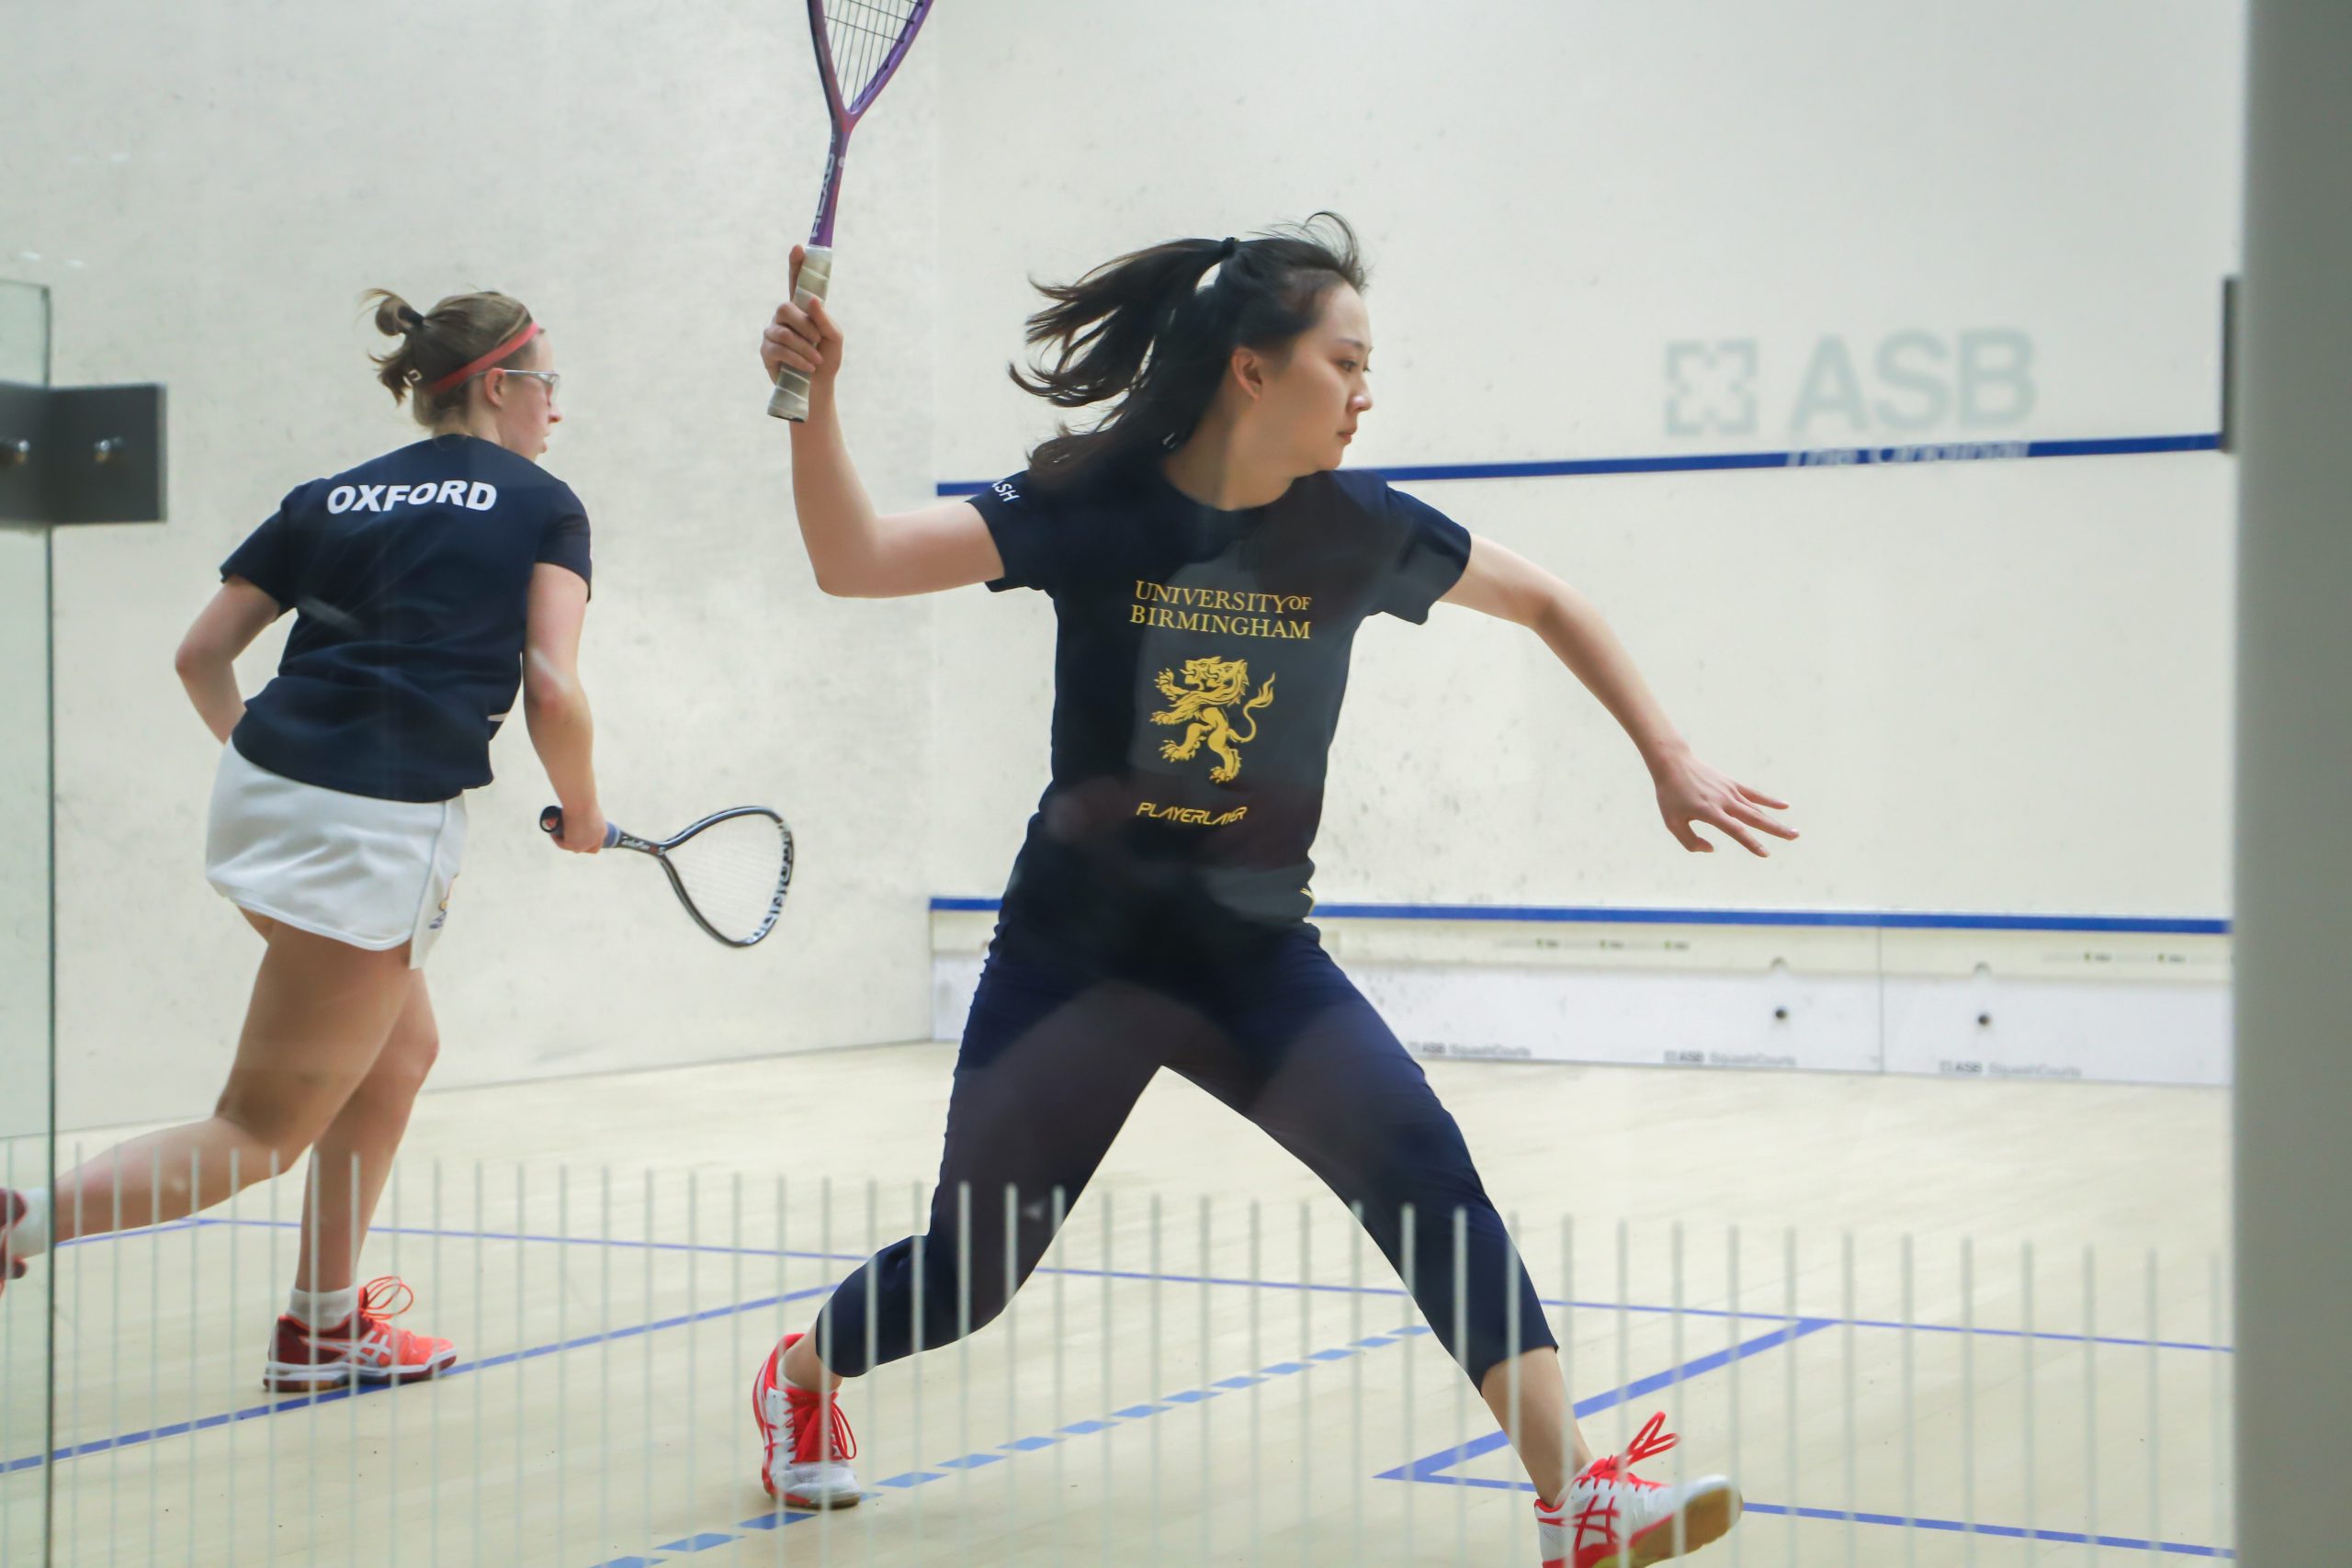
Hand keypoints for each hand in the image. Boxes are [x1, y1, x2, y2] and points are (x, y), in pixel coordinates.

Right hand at [556, 806, 607, 854]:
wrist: (580, 804)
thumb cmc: (585, 801)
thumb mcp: (589, 807)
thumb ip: (588, 812)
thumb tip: (580, 812)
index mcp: (602, 832)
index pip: (596, 845)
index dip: (587, 844)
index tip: (579, 838)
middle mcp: (594, 841)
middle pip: (585, 849)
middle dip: (577, 844)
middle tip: (567, 836)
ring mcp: (584, 845)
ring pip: (573, 848)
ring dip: (566, 843)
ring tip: (559, 833)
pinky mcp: (572, 845)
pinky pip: (562, 845)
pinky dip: (557, 839)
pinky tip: (553, 833)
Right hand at [761, 245, 843, 390]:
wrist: (818, 387)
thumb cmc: (827, 359)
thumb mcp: (834, 338)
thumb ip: (825, 319)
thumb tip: (812, 302)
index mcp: (802, 309)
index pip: (796, 282)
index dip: (796, 265)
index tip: (798, 248)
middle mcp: (784, 317)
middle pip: (786, 307)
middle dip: (805, 325)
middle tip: (818, 340)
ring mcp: (772, 333)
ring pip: (783, 331)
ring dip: (804, 346)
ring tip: (816, 360)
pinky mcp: (767, 351)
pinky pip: (778, 348)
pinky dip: (797, 357)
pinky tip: (808, 366)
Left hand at [1650, 750, 1796, 856]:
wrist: (1673, 764)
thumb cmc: (1670, 796)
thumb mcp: (1672, 822)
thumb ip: (1690, 841)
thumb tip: (1711, 849)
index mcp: (1710, 812)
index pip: (1736, 830)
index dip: (1751, 843)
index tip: (1766, 853)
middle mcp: (1724, 801)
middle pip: (1755, 818)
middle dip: (1776, 829)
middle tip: (1795, 837)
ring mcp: (1730, 791)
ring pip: (1757, 809)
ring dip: (1776, 820)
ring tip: (1794, 831)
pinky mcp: (1731, 784)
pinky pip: (1754, 794)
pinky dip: (1769, 801)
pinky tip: (1784, 806)